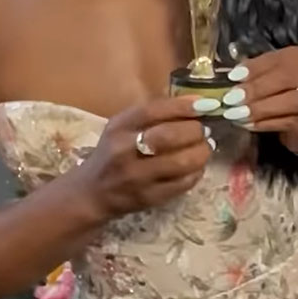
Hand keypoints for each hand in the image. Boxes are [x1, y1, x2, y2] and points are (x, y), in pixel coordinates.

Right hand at [74, 96, 217, 218]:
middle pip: (169, 136)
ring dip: (201, 152)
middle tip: (205, 130)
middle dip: (196, 131)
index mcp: (119, 128)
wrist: (92, 193)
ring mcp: (138, 177)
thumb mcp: (122, 127)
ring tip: (205, 147)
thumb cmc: (112, 153)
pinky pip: (183, 183)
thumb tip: (195, 101)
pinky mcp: (149, 198)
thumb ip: (153, 114)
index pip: (153, 111)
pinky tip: (196, 166)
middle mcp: (125, 151)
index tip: (205, 104)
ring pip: (181, 162)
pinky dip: (196, 172)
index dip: (182, 106)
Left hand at [221, 47, 297, 155]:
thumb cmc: (289, 97)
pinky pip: (289, 122)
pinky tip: (248, 125)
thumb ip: (258, 75)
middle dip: (256, 88)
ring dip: (260, 107)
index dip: (255, 67)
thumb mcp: (275, 79)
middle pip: (286, 77)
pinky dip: (265, 123)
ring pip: (291, 100)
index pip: (278, 59)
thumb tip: (232, 78)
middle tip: (232, 98)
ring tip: (237, 113)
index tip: (233, 76)